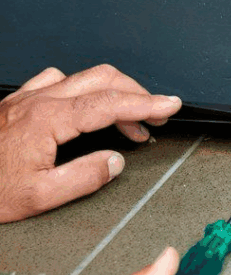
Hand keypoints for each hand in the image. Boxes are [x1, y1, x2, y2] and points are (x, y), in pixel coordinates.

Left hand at [0, 64, 181, 222]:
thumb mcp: (39, 197)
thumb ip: (84, 177)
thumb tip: (114, 161)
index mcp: (46, 121)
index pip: (109, 104)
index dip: (146, 104)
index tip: (170, 105)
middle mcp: (37, 101)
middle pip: (101, 79)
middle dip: (137, 93)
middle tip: (158, 114)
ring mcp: (25, 98)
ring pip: (81, 77)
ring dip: (112, 93)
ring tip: (129, 121)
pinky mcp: (16, 103)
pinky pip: (56, 81)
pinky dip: (83, 90)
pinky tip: (84, 107)